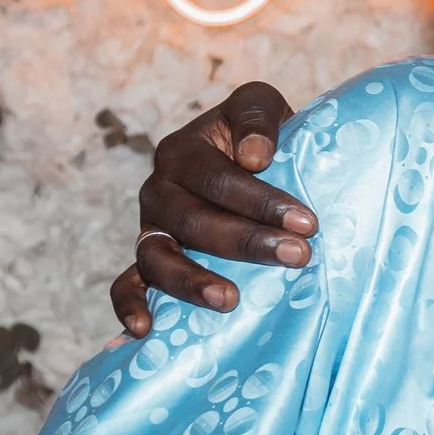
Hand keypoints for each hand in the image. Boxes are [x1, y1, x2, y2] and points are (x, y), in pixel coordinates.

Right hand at [115, 81, 315, 335]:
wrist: (253, 164)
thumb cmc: (260, 138)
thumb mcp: (261, 105)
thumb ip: (257, 118)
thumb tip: (255, 158)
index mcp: (181, 152)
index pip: (218, 180)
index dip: (261, 201)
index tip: (307, 223)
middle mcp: (158, 191)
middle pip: (194, 222)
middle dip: (247, 242)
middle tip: (298, 256)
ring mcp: (150, 230)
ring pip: (157, 258)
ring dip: (191, 281)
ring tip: (230, 300)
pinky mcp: (148, 263)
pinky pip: (127, 285)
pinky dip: (129, 306)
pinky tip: (146, 329)